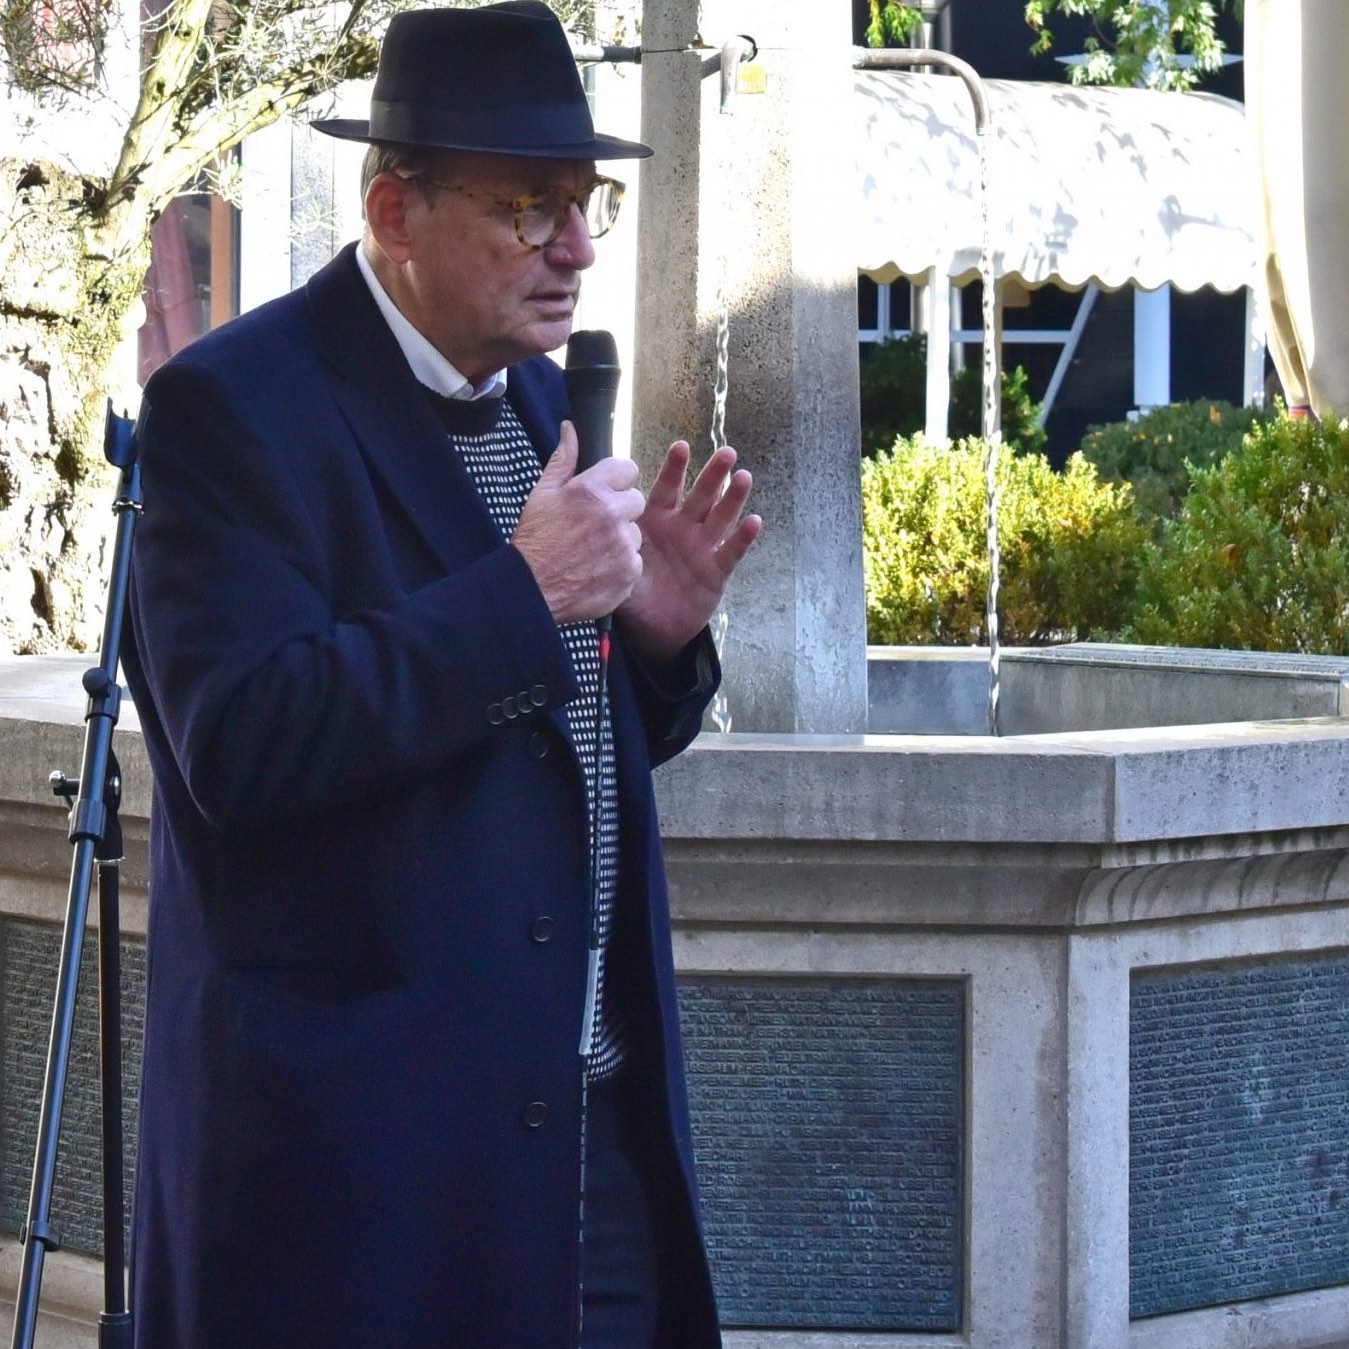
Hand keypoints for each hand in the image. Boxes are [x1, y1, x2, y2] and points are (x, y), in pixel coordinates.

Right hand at [512, 422, 645, 623]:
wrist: (532, 589)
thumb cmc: (534, 540)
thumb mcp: (542, 493)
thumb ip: (563, 459)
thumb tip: (570, 429)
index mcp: (592, 489)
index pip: (627, 469)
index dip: (616, 481)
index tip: (605, 493)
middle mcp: (612, 514)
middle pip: (636, 500)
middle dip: (620, 510)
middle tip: (595, 526)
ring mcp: (623, 544)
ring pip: (635, 533)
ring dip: (620, 540)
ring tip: (592, 551)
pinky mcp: (629, 572)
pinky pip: (634, 561)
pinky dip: (620, 566)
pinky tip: (597, 569)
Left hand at [617, 442, 761, 661]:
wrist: (650, 627)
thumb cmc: (633, 588)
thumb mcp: (616, 562)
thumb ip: (609, 540)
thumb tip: (591, 515)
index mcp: (658, 520)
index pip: (666, 489)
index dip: (674, 469)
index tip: (681, 447)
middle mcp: (683, 528)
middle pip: (701, 496)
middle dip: (713, 474)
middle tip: (726, 452)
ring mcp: (702, 548)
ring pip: (721, 518)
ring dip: (733, 498)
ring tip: (743, 478)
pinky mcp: (716, 572)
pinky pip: (731, 552)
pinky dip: (742, 538)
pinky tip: (754, 521)